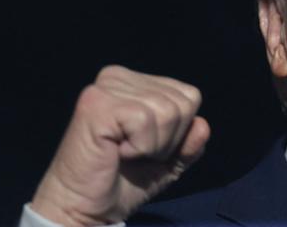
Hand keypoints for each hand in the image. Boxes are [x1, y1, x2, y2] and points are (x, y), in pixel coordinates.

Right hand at [30, 65, 209, 225]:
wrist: (84, 210)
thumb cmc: (122, 183)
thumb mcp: (168, 162)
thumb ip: (189, 143)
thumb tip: (202, 125)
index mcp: (137, 81)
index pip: (190, 95)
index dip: (179, 132)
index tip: (148, 148)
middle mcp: (120, 76)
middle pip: (182, 103)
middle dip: (168, 140)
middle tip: (135, 153)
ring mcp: (106, 87)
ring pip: (167, 111)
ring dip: (153, 146)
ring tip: (125, 153)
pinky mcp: (97, 104)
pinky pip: (145, 120)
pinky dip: (139, 146)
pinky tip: (116, 151)